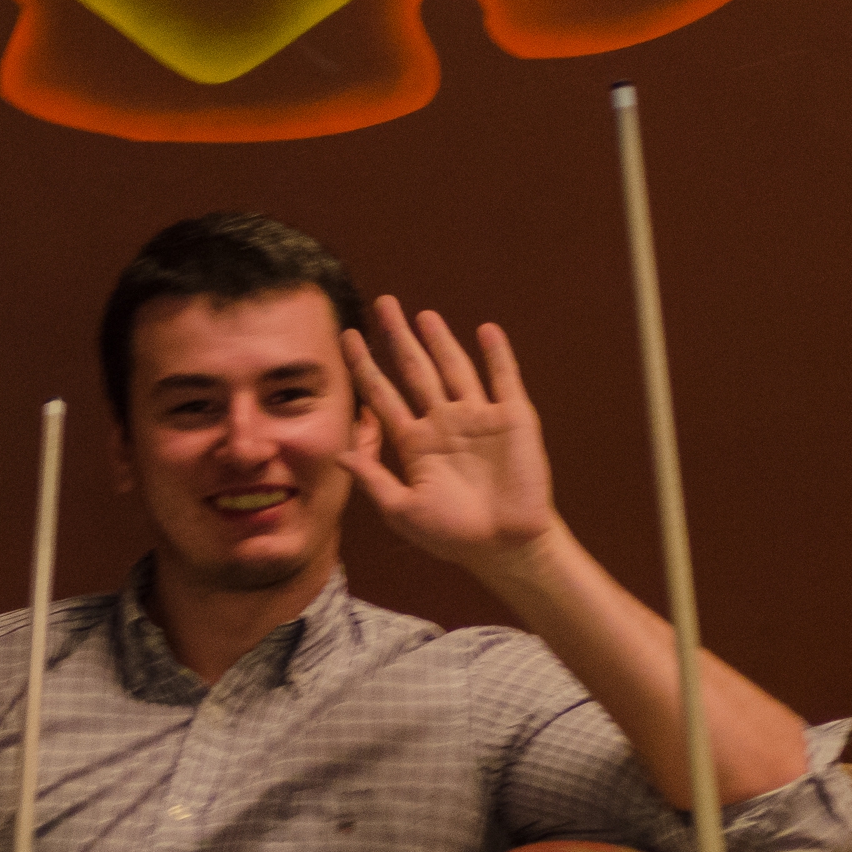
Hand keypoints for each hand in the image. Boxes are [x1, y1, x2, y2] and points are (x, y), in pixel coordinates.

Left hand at [338, 296, 563, 577]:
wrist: (504, 548)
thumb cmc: (452, 535)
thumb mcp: (401, 510)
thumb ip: (372, 478)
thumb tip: (339, 453)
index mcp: (414, 444)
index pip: (383, 395)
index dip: (365, 366)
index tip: (348, 337)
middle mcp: (443, 424)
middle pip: (415, 371)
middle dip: (397, 338)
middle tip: (382, 303)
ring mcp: (478, 418)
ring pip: (454, 368)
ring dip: (440, 340)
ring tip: (422, 314)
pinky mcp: (512, 419)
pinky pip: (504, 379)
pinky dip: (496, 355)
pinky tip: (485, 330)